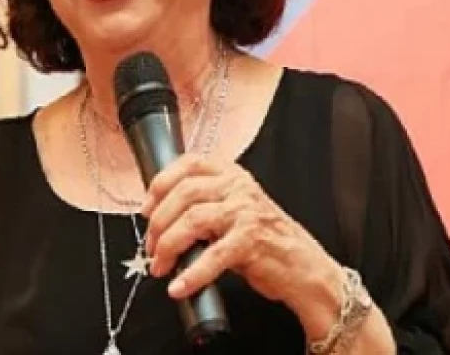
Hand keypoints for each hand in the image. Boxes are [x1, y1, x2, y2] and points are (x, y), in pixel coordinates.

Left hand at [141, 155, 342, 321]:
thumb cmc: (265, 240)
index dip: (160, 184)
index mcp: (232, 174)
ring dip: (168, 247)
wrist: (303, 267)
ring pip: (192, 220)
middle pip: (183, 193)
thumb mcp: (234, 210)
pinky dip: (191, 274)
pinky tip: (180, 286)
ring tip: (161, 266)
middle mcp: (239, 187)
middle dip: (159, 223)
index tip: (146, 209)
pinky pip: (212, 256)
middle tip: (151, 247)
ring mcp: (246, 212)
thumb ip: (204, 205)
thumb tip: (160, 218)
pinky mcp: (251, 240)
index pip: (188, 164)